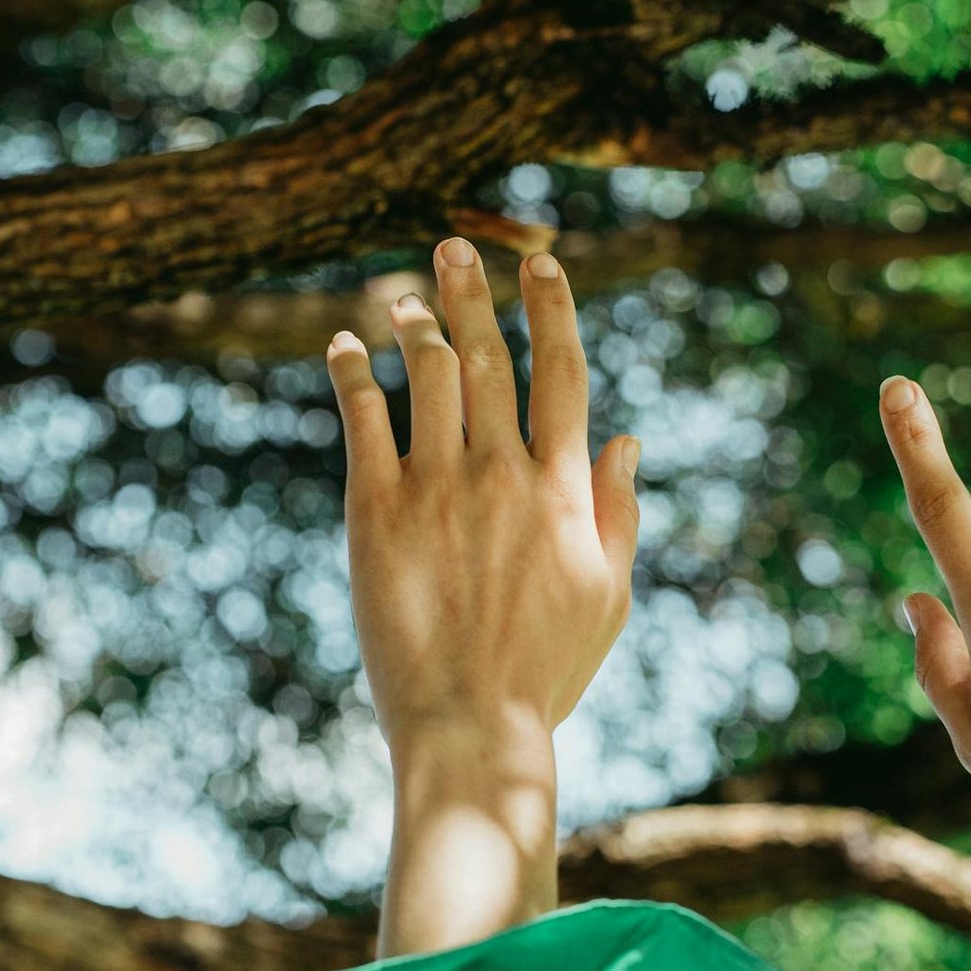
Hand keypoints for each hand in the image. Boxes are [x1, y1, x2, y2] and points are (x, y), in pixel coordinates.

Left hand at [325, 238, 639, 755]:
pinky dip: (352, 374)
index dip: (551, 310)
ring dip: (415, 326)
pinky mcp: (376, 511)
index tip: (541, 263)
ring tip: (403, 296)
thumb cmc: (546, 671)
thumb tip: (628, 439)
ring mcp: (437, 486)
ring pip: (428, 377)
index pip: (561, 374)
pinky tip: (342, 346)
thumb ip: (618, 511)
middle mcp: (502, 471)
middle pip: (489, 357)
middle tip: (452, 246)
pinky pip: (362, 421)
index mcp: (562, 488)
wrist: (471, 724)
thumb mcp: (609, 595)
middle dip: (472, 294)